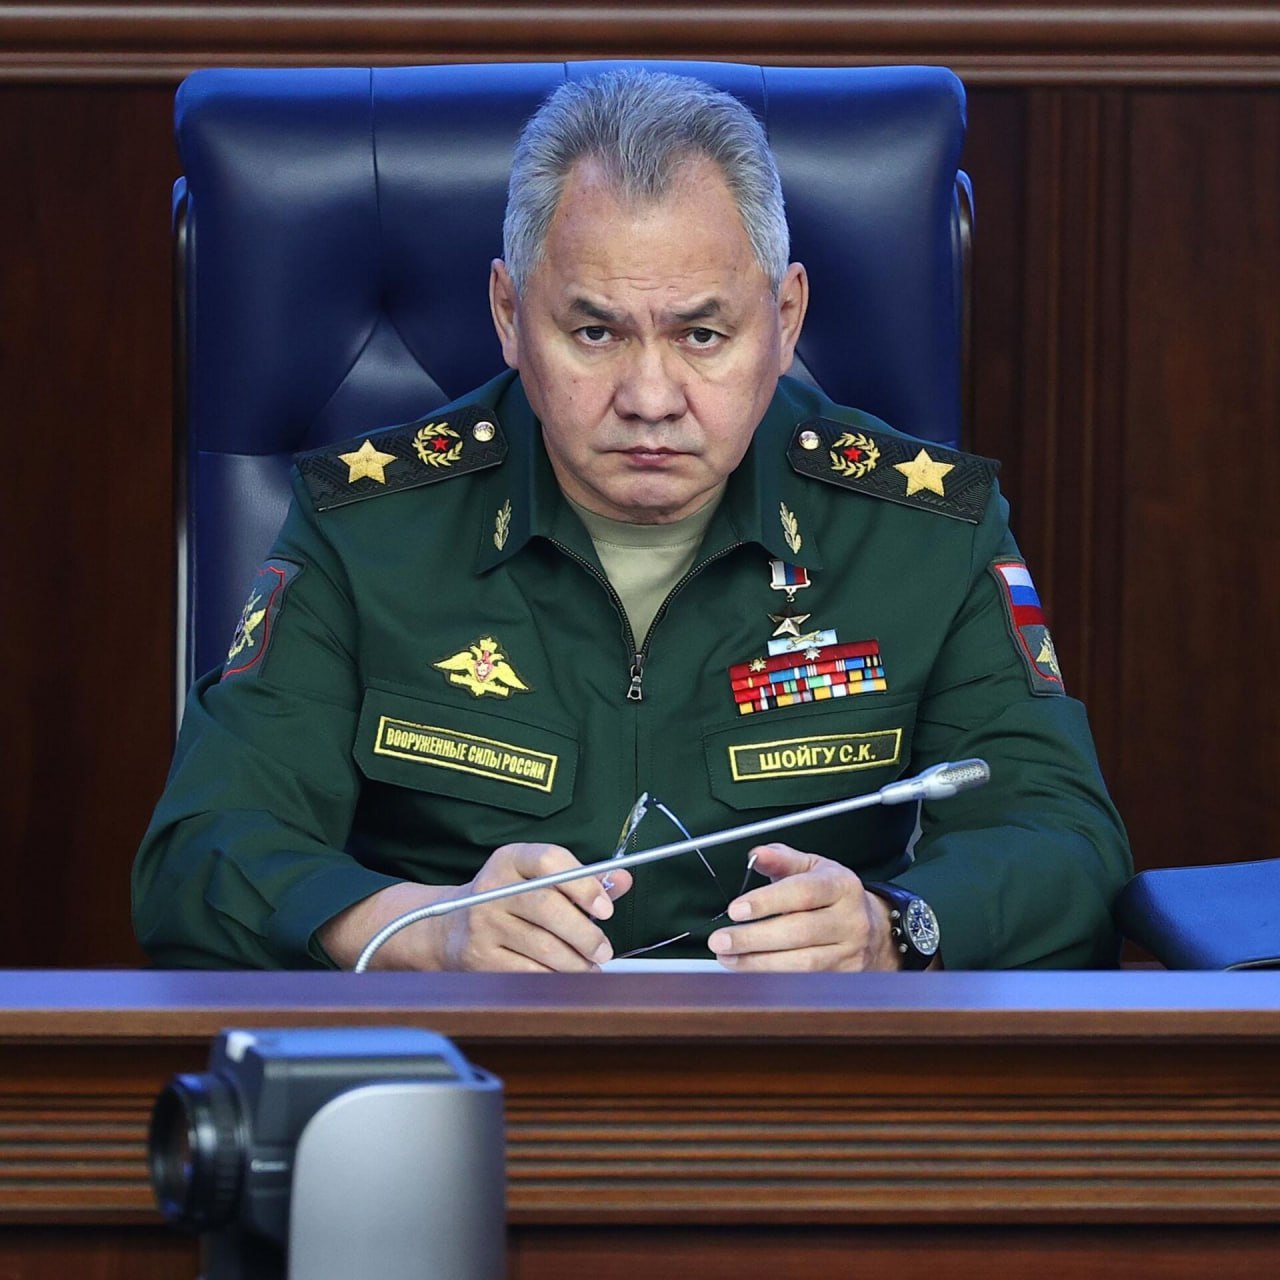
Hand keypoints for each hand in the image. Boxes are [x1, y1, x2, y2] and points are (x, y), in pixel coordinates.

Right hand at [317, 844, 631, 971]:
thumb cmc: (510, 901)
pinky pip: (527, 972)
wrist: (448, 929)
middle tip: (604, 950)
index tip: (605, 909)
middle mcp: (492, 888)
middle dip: (585, 933)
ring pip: (542, 947)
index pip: (549, 861)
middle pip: (547, 907)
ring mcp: (482, 925)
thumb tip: (623, 880)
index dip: (583, 885)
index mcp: (511, 859)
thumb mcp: (539, 879)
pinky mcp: (479, 959)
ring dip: (575, 962)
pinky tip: (566, 978)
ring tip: (590, 967)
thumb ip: (583, 880)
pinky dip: (554, 978)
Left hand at [706, 842, 899, 971]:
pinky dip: (775, 980)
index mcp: (842, 886)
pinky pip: (806, 982)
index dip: (767, 902)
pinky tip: (751, 972)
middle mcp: (850, 920)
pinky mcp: (845, 978)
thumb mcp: (812, 868)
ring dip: (759, 963)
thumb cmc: (834, 895)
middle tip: (721, 940)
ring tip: (729, 958)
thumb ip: (782, 859)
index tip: (735, 910)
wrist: (873, 929)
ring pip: (802, 964)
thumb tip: (756, 854)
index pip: (803, 893)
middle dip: (754, 938)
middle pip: (799, 932)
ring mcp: (850, 952)